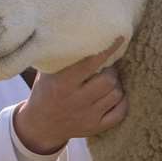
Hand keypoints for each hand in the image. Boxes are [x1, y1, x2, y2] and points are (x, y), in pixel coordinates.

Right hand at [13, 38, 126, 154]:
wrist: (41, 125)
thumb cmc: (46, 91)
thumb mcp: (47, 73)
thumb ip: (63, 57)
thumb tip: (82, 32)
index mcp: (62, 84)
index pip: (90, 64)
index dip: (107, 50)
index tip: (119, 38)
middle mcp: (76, 101)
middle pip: (109, 81)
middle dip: (111, 71)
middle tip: (106, 68)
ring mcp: (88, 117)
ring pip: (116, 95)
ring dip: (115, 85)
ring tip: (107, 82)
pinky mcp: (96, 128)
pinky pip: (120, 113)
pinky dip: (121, 102)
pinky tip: (113, 96)